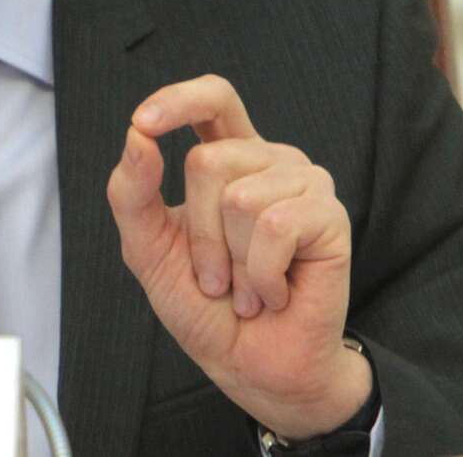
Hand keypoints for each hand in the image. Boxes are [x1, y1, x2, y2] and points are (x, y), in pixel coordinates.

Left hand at [105, 74, 372, 440]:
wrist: (253, 364)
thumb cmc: (205, 305)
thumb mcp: (149, 248)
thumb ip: (132, 193)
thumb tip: (136, 136)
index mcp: (229, 157)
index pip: (212, 98)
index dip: (178, 100)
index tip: (142, 123)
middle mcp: (270, 160)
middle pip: (210, 159)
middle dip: (200, 234)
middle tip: (217, 276)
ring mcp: (305, 184)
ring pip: (240, 197)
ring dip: (233, 262)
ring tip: (248, 288)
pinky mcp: (330, 216)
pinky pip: (276, 226)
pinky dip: (262, 274)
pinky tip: (275, 292)